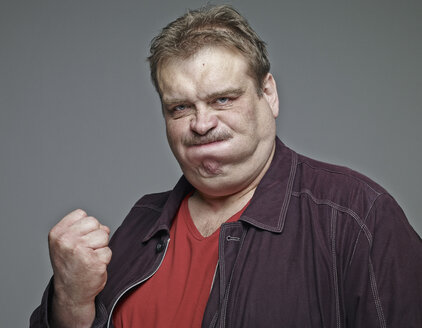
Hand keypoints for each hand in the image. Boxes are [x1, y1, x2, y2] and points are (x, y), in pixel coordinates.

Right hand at [48, 209, 111, 326]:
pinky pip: (108, 251)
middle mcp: (66, 241)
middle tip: (85, 250)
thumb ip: (82, 228)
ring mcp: (80, 251)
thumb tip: (104, 228)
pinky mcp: (94, 262)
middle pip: (95, 223)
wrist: (70, 292)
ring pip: (104, 236)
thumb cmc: (71, 264)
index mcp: (57, 233)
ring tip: (89, 258)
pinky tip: (93, 266)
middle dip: (95, 235)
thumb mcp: (66, 242)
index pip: (81, 214)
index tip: (78, 240)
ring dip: (101, 247)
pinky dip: (104, 259)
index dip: (85, 226)